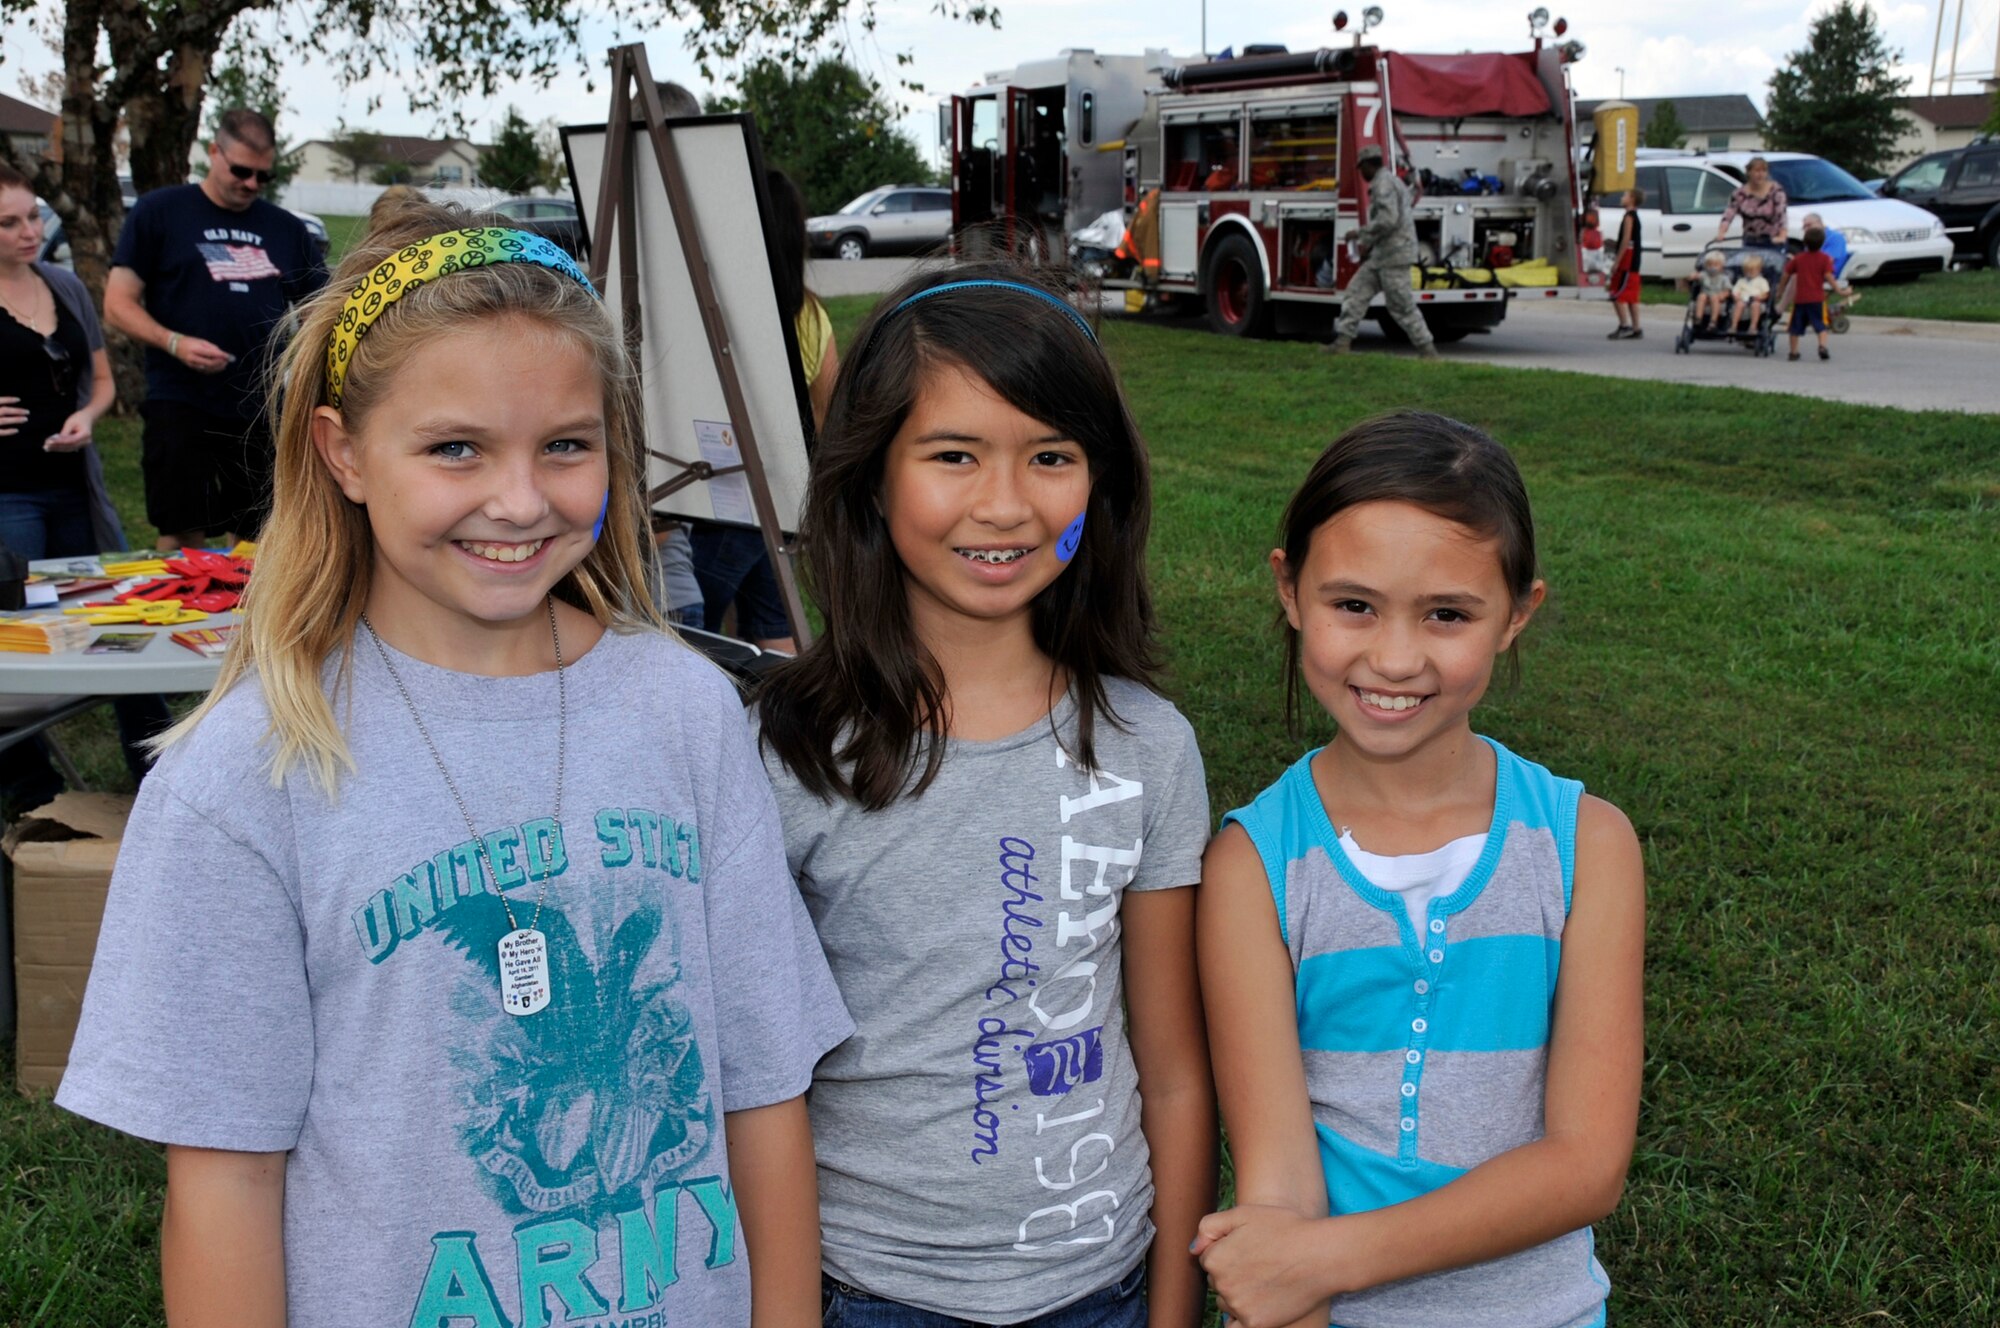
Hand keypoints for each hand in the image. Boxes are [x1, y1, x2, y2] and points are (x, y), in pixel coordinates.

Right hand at [0, 396, 24, 437]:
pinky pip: (1, 432)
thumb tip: (3, 403)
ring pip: (4, 421)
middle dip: (17, 411)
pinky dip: (9, 431)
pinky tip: (17, 430)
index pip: (0, 400)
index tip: (19, 399)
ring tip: (26, 419)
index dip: (9, 399)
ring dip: (16, 419)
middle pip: (5, 410)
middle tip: (28, 412)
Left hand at [44, 411, 93, 451]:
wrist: (88, 418)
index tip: (50, 442)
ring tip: (48, 447)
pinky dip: (62, 447)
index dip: (60, 442)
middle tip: (46, 446)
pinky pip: (70, 447)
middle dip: (57, 446)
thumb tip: (57, 440)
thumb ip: (65, 432)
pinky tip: (54, 447)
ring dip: (58, 448)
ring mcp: (84, 444)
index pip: (71, 440)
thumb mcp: (70, 422)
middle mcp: (86, 441)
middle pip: (70, 446)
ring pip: (70, 448)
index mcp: (85, 434)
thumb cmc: (79, 418)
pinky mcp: (80, 444)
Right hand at [174, 335, 232, 372]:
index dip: (222, 356)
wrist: (175, 345)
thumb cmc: (189, 341)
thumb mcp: (201, 341)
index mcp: (195, 349)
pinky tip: (218, 368)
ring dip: (218, 368)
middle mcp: (193, 358)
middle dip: (221, 363)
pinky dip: (213, 370)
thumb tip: (222, 353)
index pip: (211, 354)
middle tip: (228, 361)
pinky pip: (204, 371)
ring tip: (225, 364)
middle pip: (210, 363)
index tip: (230, 357)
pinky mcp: (192, 368)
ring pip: (208, 369)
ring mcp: (192, 364)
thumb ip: (212, 347)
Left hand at [1192, 1205, 1333, 1327]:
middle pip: (1218, 1282)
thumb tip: (1194, 1249)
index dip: (1228, 1251)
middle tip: (1260, 1264)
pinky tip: (1261, 1304)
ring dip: (1239, 1296)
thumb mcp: (1243, 1213)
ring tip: (1265, 1281)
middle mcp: (1222, 1285)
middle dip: (1232, 1274)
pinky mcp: (1256, 1324)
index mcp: (1215, 1258)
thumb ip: (1209, 1226)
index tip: (1249, 1248)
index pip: (1209, 1259)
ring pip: (1228, 1304)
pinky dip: (1244, 1318)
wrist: (1321, 1255)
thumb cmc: (1285, 1228)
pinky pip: (1237, 1326)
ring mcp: (1239, 1307)